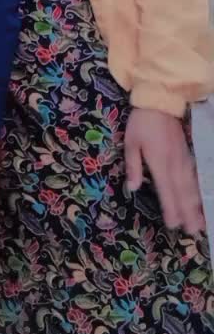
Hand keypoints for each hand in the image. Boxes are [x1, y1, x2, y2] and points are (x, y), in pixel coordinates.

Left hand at [125, 108, 204, 234]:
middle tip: (194, 232)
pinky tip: (202, 199)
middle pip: (182, 192)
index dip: (170, 208)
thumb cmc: (142, 123)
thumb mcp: (131, 143)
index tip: (174, 225)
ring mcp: (184, 159)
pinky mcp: (188, 154)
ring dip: (197, 205)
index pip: (166, 190)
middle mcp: (175, 164)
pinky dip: (200, 190)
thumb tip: (133, 188)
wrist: (159, 102)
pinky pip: (196, 176)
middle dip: (188, 212)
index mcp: (159, 162)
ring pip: (192, 186)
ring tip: (201, 221)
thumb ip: (134, 166)